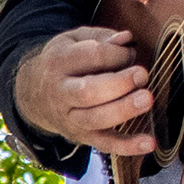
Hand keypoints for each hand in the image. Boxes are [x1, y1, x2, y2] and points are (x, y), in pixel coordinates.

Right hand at [12, 19, 158, 158]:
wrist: (34, 94)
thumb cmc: (64, 62)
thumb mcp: (74, 40)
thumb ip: (101, 37)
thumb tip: (127, 39)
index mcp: (58, 63)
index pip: (91, 56)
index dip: (116, 54)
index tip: (130, 53)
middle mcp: (61, 93)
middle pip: (88, 92)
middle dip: (118, 83)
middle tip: (142, 74)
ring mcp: (70, 118)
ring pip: (95, 119)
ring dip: (123, 110)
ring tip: (147, 99)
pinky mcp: (82, 136)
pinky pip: (105, 144)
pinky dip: (128, 146)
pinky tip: (149, 143)